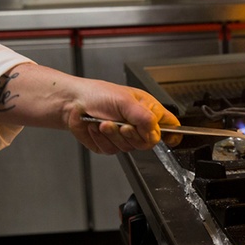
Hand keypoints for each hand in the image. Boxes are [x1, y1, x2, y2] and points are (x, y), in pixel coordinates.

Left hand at [65, 78, 181, 154]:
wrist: (72, 103)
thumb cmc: (97, 94)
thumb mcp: (126, 101)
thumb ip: (144, 118)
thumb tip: (155, 133)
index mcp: (148, 111)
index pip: (170, 126)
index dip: (172, 134)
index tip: (170, 140)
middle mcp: (138, 124)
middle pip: (148, 142)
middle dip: (132, 135)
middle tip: (122, 125)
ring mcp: (124, 136)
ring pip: (129, 148)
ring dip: (113, 135)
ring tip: (104, 122)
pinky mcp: (110, 145)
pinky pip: (112, 150)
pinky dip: (102, 139)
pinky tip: (97, 128)